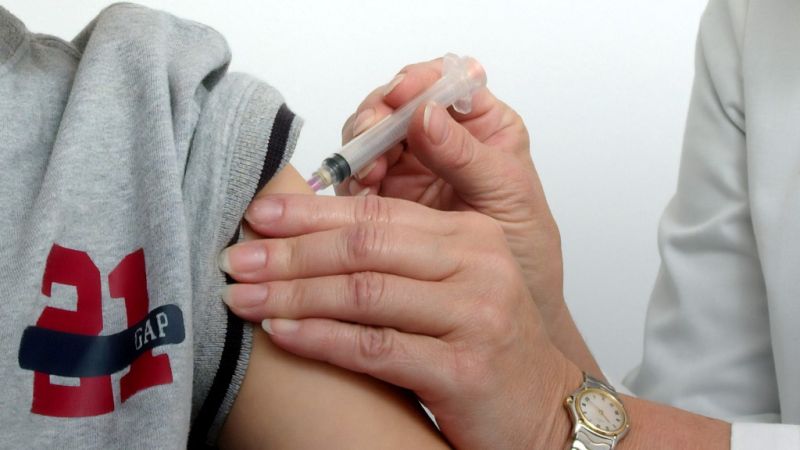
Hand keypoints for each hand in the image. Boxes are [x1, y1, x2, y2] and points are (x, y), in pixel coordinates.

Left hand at [219, 194, 581, 448]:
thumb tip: (309, 239)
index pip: (378, 211)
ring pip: (364, 293)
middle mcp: (477, 265)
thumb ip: (399, 256)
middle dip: (291, 251)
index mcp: (470, 234)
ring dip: (294, 294)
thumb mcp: (452, 284)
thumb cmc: (487, 343)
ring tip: (245, 297)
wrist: (543, 407)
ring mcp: (475, 315)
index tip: (258, 214)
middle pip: (365, 245)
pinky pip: (375, 348)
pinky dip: (321, 338)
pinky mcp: (464, 369)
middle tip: (237, 258)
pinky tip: (282, 332)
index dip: (311, 211)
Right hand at [338, 58, 564, 324]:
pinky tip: (360, 194)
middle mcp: (440, 142)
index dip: (420, 82)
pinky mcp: (383, 200)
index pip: (446, 82)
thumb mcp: (508, 198)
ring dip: (361, 147)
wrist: (503, 318)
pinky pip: (356, 179)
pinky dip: (351, 182)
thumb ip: (470, 156)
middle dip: (380, 114)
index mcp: (482, 127)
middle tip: (372, 133)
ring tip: (367, 173)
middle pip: (397, 105)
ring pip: (369, 138)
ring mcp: (409, 169)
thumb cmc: (525, 253)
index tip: (404, 95)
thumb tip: (427, 114)